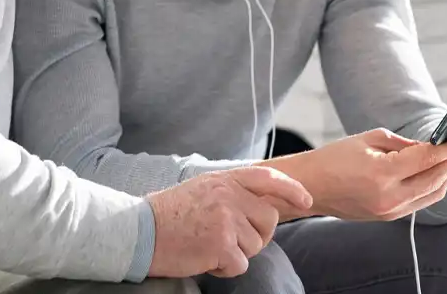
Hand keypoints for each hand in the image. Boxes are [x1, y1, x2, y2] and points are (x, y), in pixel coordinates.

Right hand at [146, 166, 311, 278]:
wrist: (140, 231)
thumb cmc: (170, 214)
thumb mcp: (203, 189)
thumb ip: (232, 192)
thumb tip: (263, 205)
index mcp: (224, 180)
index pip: (268, 178)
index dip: (292, 189)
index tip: (306, 200)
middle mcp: (228, 196)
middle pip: (269, 220)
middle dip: (257, 235)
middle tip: (231, 240)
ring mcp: (226, 219)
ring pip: (255, 246)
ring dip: (236, 253)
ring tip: (209, 245)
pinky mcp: (221, 244)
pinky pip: (240, 265)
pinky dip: (224, 268)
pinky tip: (204, 258)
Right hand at [264, 128, 446, 221]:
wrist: (311, 187)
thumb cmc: (333, 158)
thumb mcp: (368, 139)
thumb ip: (402, 144)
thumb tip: (428, 146)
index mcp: (382, 173)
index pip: (427, 158)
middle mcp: (389, 196)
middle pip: (436, 179)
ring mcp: (390, 211)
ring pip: (432, 194)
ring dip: (444, 176)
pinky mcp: (389, 218)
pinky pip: (419, 203)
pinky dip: (430, 187)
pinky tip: (432, 174)